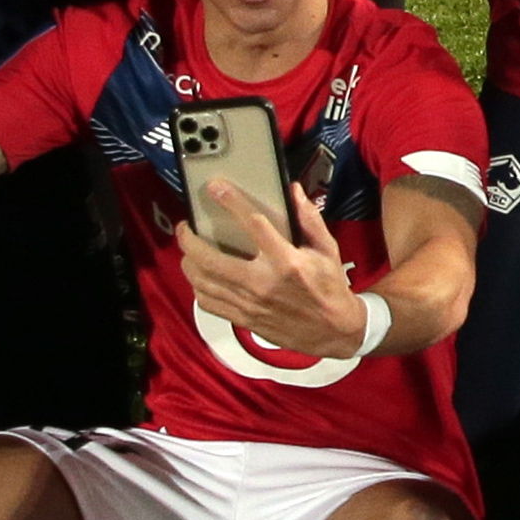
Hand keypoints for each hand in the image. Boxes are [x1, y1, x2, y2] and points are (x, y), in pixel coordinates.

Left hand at [180, 179, 378, 356]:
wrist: (334, 331)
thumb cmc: (330, 287)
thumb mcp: (327, 249)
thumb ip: (309, 219)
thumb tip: (293, 191)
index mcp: (286, 261)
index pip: (253, 224)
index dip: (231, 202)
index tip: (215, 187)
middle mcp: (263, 282)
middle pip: (211, 259)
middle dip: (190, 239)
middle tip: (185, 226)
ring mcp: (250, 304)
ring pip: (203, 282)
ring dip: (188, 262)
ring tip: (188, 250)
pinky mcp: (244, 319)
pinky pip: (209, 303)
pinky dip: (197, 287)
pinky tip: (199, 277)